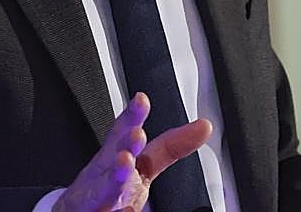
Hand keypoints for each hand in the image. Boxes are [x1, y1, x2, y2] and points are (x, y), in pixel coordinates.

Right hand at [53, 92, 212, 211]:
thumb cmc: (109, 187)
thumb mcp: (142, 165)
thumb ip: (171, 147)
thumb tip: (204, 126)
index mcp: (117, 159)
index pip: (126, 135)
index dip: (133, 117)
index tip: (144, 101)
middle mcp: (104, 176)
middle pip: (115, 161)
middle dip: (124, 149)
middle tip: (134, 140)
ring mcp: (96, 198)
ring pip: (104, 190)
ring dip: (114, 178)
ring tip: (123, 164)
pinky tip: (125, 211)